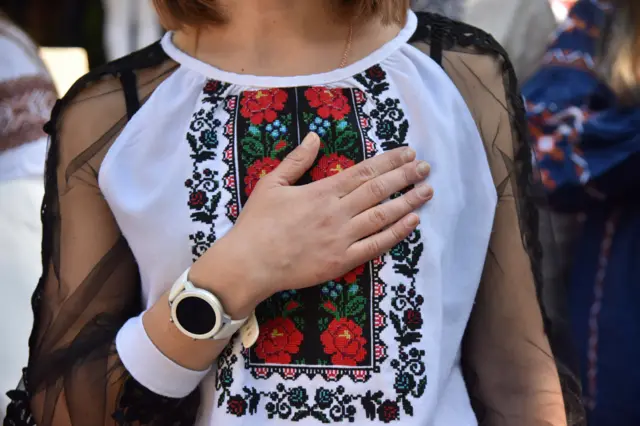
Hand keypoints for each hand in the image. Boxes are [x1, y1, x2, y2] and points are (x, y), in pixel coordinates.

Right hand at [190, 132, 432, 316]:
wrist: (250, 263)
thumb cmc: (257, 223)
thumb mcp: (271, 183)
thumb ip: (296, 160)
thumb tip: (315, 137)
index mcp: (322, 191)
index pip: (363, 171)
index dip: (389, 161)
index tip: (408, 153)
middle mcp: (337, 212)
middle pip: (378, 190)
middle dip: (405, 177)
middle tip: (426, 167)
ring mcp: (342, 238)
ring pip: (382, 216)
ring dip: (408, 202)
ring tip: (427, 191)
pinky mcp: (342, 261)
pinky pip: (375, 245)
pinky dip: (396, 233)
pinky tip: (412, 221)